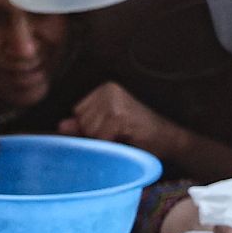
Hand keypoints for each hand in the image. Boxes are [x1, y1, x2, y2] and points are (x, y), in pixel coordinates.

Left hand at [59, 81, 181, 158]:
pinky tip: (128, 138)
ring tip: (125, 135)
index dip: (90, 128)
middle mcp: (107, 88)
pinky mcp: (119, 113)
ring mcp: (114, 99)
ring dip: (105, 140)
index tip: (113, 129)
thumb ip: (83, 127)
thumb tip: (61, 126)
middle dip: (96, 134)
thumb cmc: (138, 136)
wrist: (170, 140)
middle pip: (81, 121)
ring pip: (89, 130)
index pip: (77, 112)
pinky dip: (112, 144)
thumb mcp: (106, 130)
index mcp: (103, 89)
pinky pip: (101, 138)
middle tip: (121, 133)